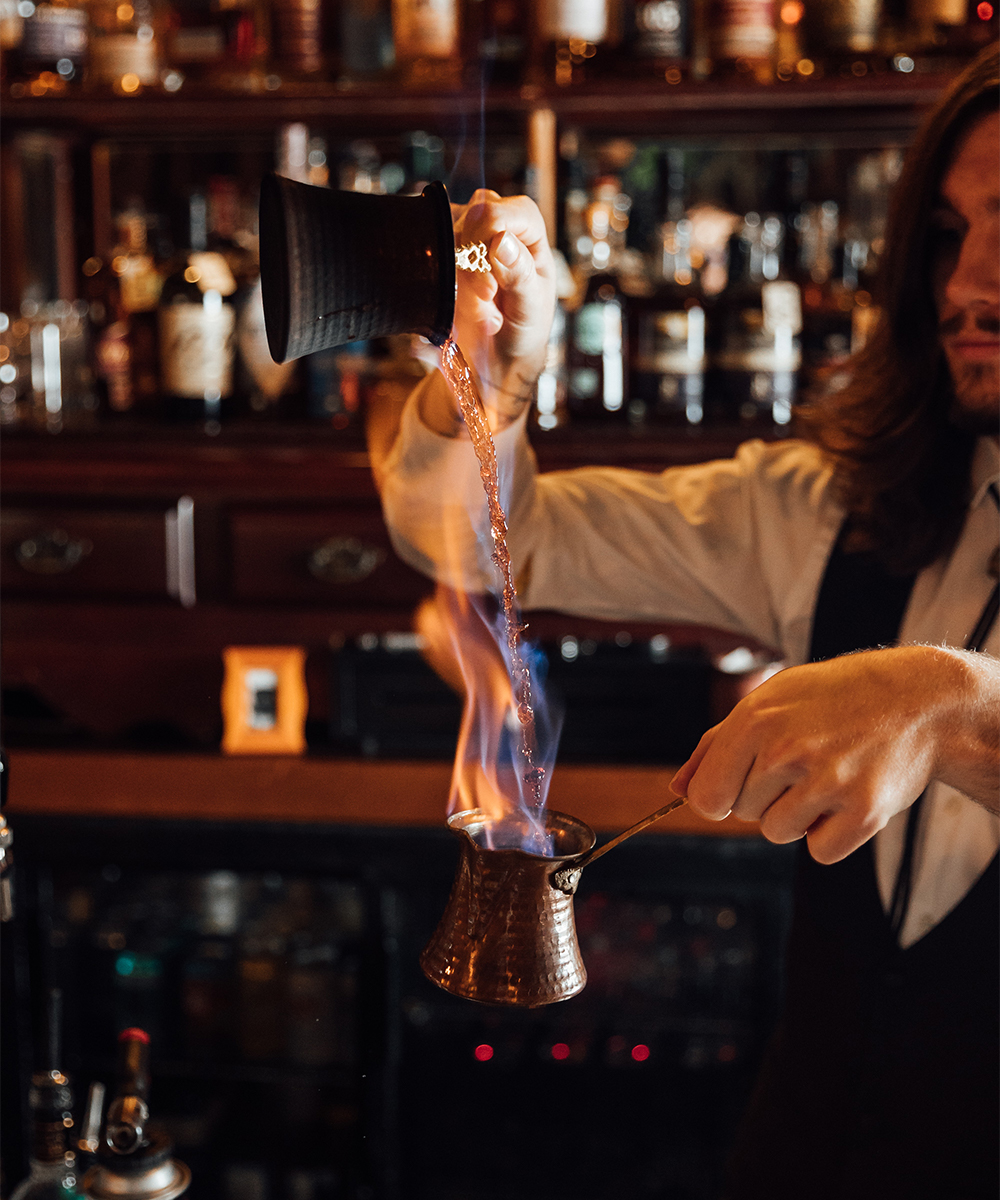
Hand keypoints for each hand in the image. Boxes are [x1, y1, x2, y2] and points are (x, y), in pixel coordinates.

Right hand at [420, 191, 555, 435]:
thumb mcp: (530, 308)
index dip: (496, 225)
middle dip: (475, 256)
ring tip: (484, 312)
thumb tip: (502, 240)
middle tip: (488, 296)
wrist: (497, 360)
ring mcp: (470, 243)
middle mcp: (500, 233)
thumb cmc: (524, 331)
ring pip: (450, 235)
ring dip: (461, 276)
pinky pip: (432, 257)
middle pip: (476, 216)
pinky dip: (443, 285)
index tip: (490, 260)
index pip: (512, 210)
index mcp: (531, 238)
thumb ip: (519, 274)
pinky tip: (463, 311)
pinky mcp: (445, 259)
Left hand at [670, 646, 999, 863]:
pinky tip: (847, 796)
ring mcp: (827, 782)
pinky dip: (830, 834)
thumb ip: (716, 745)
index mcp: (754, 721)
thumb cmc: (830, 698)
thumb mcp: (767, 701)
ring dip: (796, 815)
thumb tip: (678, 789)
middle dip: (763, 795)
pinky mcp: (865, 812)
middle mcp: (787, 751)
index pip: (706, 798)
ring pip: (777, 833)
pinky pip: (820, 851)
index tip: (741, 781)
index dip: (720, 795)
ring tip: (825, 774)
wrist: (914, 699)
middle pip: (741, 814)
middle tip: (801, 761)